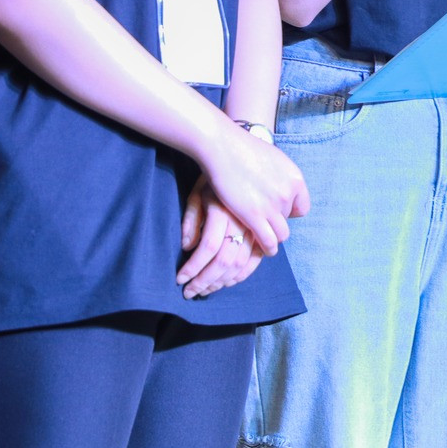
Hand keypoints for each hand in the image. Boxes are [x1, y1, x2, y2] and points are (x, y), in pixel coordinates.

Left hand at [179, 176, 263, 298]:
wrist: (242, 155)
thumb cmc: (214, 175)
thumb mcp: (197, 192)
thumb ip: (191, 218)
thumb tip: (187, 246)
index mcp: (222, 209)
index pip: (207, 248)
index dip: (193, 268)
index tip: (180, 281)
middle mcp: (241, 218)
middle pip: (225, 260)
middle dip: (206, 281)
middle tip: (191, 292)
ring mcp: (256, 223)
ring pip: (243, 261)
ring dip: (223, 280)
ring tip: (207, 289)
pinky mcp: (265, 227)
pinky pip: (258, 256)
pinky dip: (244, 273)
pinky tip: (230, 281)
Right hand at [198, 122, 310, 259]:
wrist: (223, 146)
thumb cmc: (243, 148)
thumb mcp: (274, 159)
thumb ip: (281, 177)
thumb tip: (281, 189)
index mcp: (295, 178)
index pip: (302, 208)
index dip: (288, 213)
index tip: (276, 214)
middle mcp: (288, 193)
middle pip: (287, 220)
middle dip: (275, 222)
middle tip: (259, 221)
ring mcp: (273, 205)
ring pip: (281, 234)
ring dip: (272, 238)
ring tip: (262, 241)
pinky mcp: (254, 215)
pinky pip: (268, 241)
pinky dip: (266, 248)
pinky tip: (260, 249)